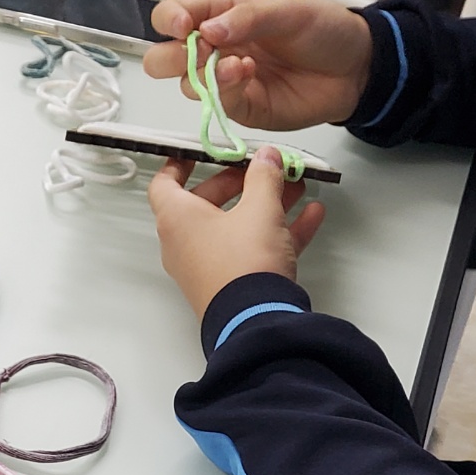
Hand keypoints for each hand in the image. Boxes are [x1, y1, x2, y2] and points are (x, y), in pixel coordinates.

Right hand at [145, 0, 373, 132]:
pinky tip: (246, 74)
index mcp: (223, 12)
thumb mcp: (290, 11)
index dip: (171, 20)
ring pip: (186, 85)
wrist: (353, 70)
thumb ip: (248, 17)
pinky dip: (225, 90)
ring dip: (202, 75)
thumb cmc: (325, 32)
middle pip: (166, 57)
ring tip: (237, 64)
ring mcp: (226, 80)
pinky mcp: (240, 107)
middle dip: (171, 57)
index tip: (184, 26)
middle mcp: (218, 47)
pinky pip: (217, 104)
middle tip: (194, 53)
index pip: (176, 15)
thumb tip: (208, 29)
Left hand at [147, 149, 324, 317]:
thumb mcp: (260, 207)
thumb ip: (264, 176)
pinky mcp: (230, 285)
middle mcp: (186, 244)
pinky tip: (310, 217)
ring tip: (296, 188)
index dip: (179, 164)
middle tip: (264, 170)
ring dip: (265, 205)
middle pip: (208, 203)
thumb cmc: (244, 264)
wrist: (255, 321)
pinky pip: (252, 251)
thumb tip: (267, 158)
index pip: (165, 184)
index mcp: (178, 220)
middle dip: (241, 183)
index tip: (198, 153)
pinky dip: (277, 233)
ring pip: (235, 226)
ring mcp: (207, 267)